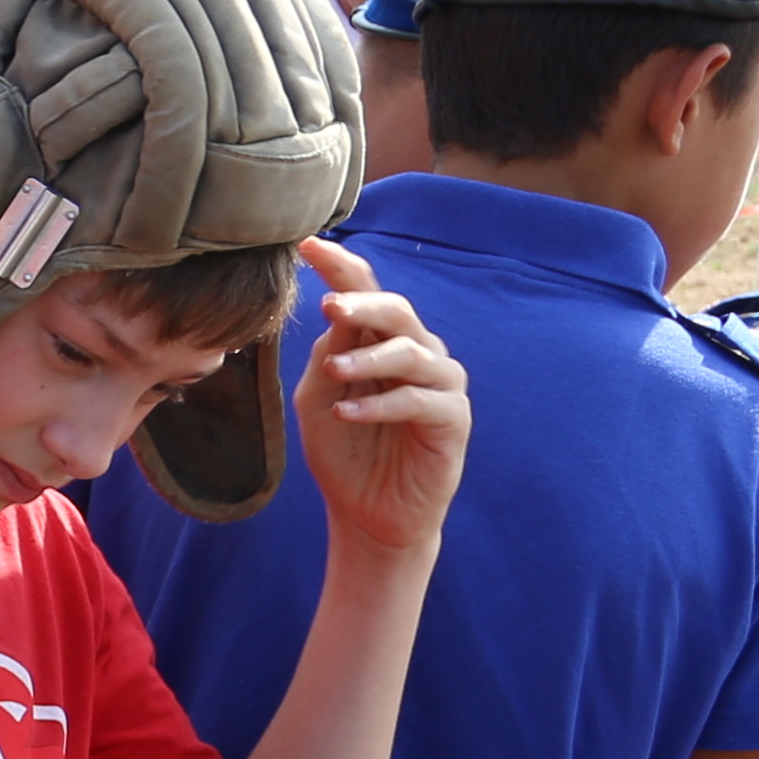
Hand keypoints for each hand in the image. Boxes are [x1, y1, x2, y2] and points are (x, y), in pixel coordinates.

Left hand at [291, 240, 467, 565]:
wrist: (368, 514)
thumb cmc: (343, 452)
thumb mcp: (319, 399)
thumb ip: (327, 356)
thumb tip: (336, 313)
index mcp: (380, 342)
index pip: (365, 292)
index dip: (340, 267)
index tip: (306, 244)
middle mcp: (416, 352)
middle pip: (395, 312)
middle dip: (362, 304)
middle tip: (330, 306)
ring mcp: (439, 383)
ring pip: (412, 352)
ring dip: (369, 359)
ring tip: (333, 372)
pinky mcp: (452, 418)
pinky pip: (420, 400)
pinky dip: (382, 404)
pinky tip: (349, 412)